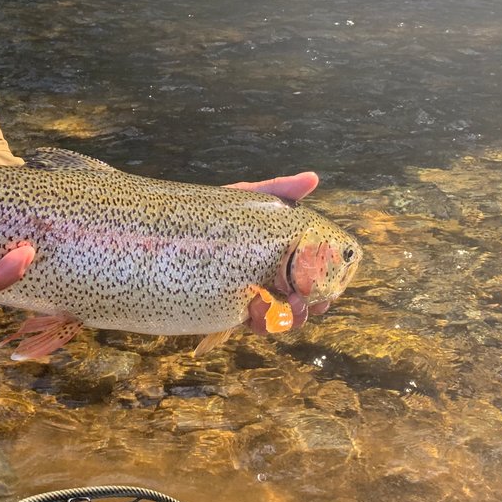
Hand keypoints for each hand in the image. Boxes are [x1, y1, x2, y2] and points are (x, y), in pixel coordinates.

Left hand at [227, 172, 329, 333]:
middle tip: (315, 303)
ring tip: (290, 307)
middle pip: (301, 299)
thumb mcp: (247, 198)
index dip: (324, 282)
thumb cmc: (213, 214)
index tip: (331, 287)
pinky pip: (254, 323)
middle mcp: (268, 276)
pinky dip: (263, 323)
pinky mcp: (231, 308)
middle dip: (312, 304)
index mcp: (279, 253)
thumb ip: (279, 190)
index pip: (309, 271)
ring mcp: (250, 293)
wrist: (171, 236)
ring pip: (282, 316)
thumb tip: (313, 178)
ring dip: (292, 317)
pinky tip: (257, 314)